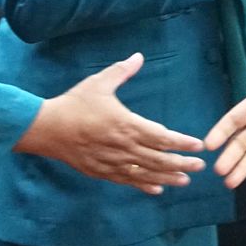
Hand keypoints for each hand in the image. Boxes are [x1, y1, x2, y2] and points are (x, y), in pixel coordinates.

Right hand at [15, 53, 207, 193]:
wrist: (45, 128)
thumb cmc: (74, 104)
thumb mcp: (99, 83)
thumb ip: (122, 71)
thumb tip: (139, 56)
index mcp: (126, 125)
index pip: (162, 137)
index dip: (182, 142)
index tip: (199, 145)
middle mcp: (123, 147)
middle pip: (158, 159)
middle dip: (182, 164)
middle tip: (200, 167)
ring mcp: (112, 162)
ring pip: (145, 173)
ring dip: (167, 178)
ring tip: (184, 181)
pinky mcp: (100, 171)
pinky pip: (126, 181)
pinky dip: (143, 185)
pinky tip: (156, 189)